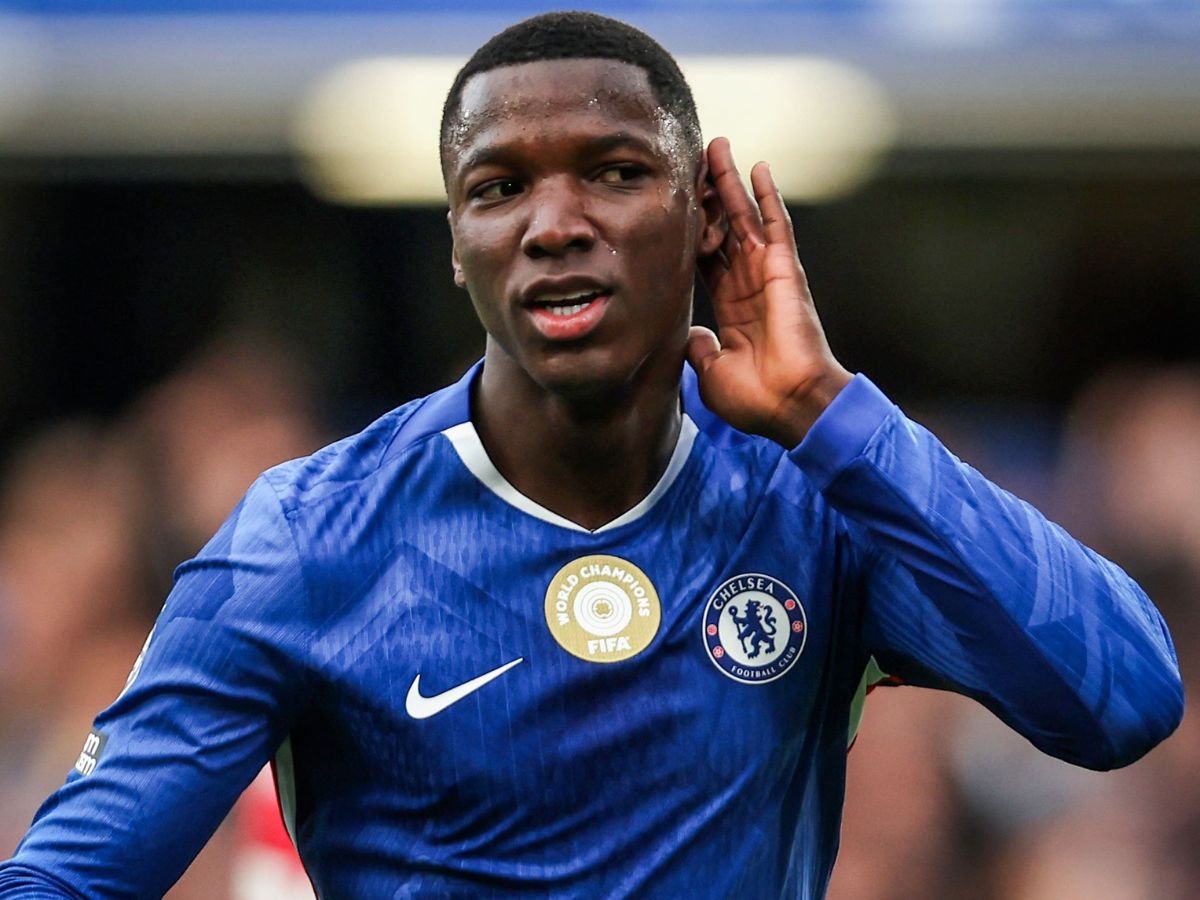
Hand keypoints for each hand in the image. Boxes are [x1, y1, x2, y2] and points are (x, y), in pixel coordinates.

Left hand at [687, 137, 851, 447]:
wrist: (789, 404)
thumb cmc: (756, 399)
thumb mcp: (711, 373)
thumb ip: (699, 349)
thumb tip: (690, 335)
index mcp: (731, 309)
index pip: (705, 259)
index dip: (689, 232)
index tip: (674, 206)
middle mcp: (749, 285)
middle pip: (723, 228)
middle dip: (707, 195)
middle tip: (693, 160)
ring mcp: (768, 274)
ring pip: (745, 217)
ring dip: (730, 182)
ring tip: (717, 147)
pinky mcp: (785, 270)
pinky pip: (776, 225)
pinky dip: (768, 196)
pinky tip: (758, 167)